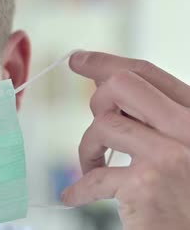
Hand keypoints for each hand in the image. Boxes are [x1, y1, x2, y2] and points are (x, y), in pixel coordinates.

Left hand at [62, 51, 189, 228]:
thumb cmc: (187, 196)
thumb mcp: (184, 144)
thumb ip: (153, 114)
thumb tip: (105, 81)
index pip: (147, 72)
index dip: (105, 62)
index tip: (79, 59)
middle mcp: (189, 130)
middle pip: (122, 85)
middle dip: (97, 100)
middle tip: (97, 126)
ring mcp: (169, 156)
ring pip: (103, 125)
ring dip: (89, 147)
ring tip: (93, 166)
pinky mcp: (146, 186)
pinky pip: (95, 175)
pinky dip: (79, 189)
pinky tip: (75, 196)